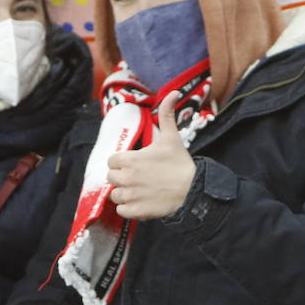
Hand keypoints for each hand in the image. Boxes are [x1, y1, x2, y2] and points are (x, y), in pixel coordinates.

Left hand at [106, 93, 196, 220]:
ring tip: (140, 192)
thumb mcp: (172, 137)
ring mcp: (130, 195)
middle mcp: (126, 177)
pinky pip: (121, 211)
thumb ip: (167, 114)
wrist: (193, 190)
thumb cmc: (180, 164)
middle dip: (122, 178)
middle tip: (138, 178)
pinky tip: (141, 203)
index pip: (112, 161)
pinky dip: (129, 209)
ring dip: (125, 194)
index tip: (133, 165)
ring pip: (115, 196)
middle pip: (111, 178)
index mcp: (130, 159)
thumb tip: (173, 92)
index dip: (121, 163)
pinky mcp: (135, 211)